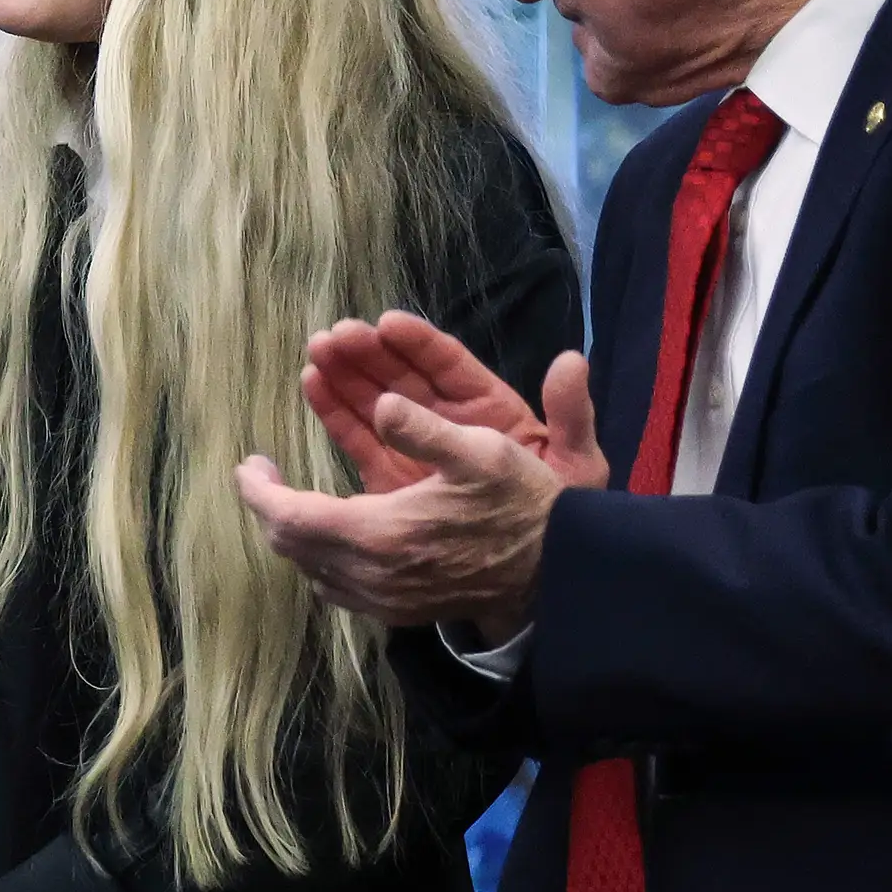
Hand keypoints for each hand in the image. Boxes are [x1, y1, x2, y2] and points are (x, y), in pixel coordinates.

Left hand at [238, 351, 601, 638]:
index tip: (249, 463)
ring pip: (310, 569)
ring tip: (293, 497)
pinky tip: (333, 533)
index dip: (259, 491)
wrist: (557, 574)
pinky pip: (336, 588)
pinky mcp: (397, 614)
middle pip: (291, 545)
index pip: (289, 517)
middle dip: (270, 507)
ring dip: (295, 533)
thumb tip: (381, 406)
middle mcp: (370, 575)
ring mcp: (382, 601)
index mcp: (379, 533)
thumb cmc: (521, 507)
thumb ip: (425, 429)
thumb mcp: (483, 453)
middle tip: (264, 474)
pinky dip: (321, 558)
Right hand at [302, 311, 569, 493]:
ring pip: (375, 403)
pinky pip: (359, 440)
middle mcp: (449, 424)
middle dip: (369, 353)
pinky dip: (335, 412)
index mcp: (492, 410)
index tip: (388, 324)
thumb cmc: (560, 514)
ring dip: (345, 374)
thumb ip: (571, 412)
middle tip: (336, 335)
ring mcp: (416, 449)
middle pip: (403, 379)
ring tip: (318, 350)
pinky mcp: (390, 478)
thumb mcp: (577, 459)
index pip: (449, 368)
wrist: (536, 568)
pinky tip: (314, 384)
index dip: (419, 343)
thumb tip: (572, 361)